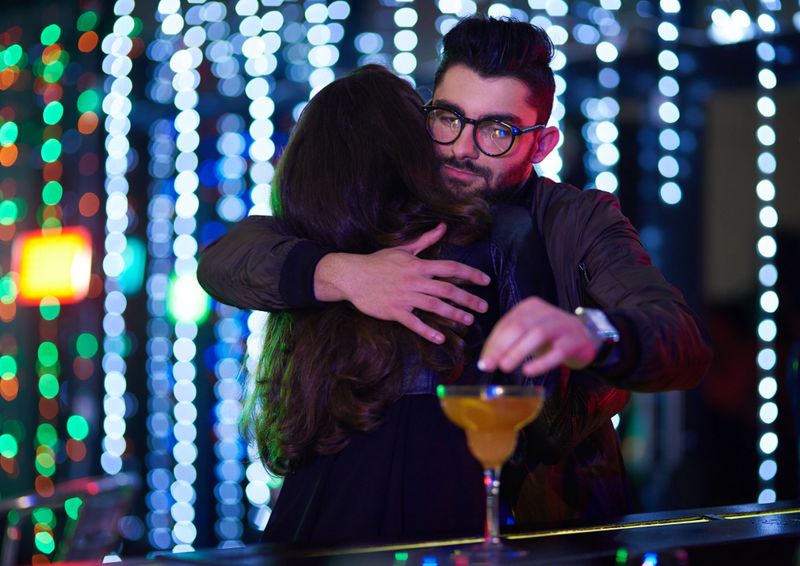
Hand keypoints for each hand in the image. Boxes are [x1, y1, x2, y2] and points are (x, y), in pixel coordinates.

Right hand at [314, 223, 490, 342]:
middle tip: (484, 307)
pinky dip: (427, 331)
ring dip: (454, 314)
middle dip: (468, 298)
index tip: (485, 280)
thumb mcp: (402, 249)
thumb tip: (443, 227)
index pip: (450, 267)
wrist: (351, 275)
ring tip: (469, 320)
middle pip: (447, 289)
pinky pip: (413, 323)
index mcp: (417, 264)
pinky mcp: (393, 311)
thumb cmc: (378, 262)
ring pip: (434, 306)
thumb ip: (425, 241)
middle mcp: (414, 280)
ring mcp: (404, 296)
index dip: (470, 273)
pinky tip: (440, 338)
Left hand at [478, 297, 597, 376]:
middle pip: (519, 326)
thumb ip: (507, 342)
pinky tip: (528, 371)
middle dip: (501, 347)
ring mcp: (561, 325)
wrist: (586, 336)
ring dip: (518, 351)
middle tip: (488, 365)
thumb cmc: (550, 336)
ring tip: (505, 367)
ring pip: (537, 334)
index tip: (483, 362)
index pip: (507, 323)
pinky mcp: (574, 341)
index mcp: (530, 307)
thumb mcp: (527, 334)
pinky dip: (541, 362)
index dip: (493, 343)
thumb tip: (485, 360)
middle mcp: (545, 312)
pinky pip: (557, 351)